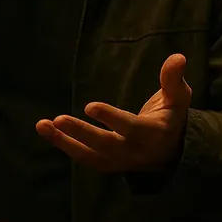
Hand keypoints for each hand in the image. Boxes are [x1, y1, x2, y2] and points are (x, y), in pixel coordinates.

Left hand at [37, 53, 191, 172]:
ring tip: (42, 125)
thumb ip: (174, 80)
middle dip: (81, 133)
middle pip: (105, 145)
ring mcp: (119, 161)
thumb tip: (178, 57)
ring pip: (89, 156)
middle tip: (58, 119)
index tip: (90, 106)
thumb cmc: (171, 118)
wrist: (172, 153)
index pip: (130, 128)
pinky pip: (83, 157)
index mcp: (153, 134)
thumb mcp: (179, 99)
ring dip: (63, 142)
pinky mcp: (107, 164)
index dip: (111, 118)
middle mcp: (134, 151)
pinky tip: (47, 130)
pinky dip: (64, 145)